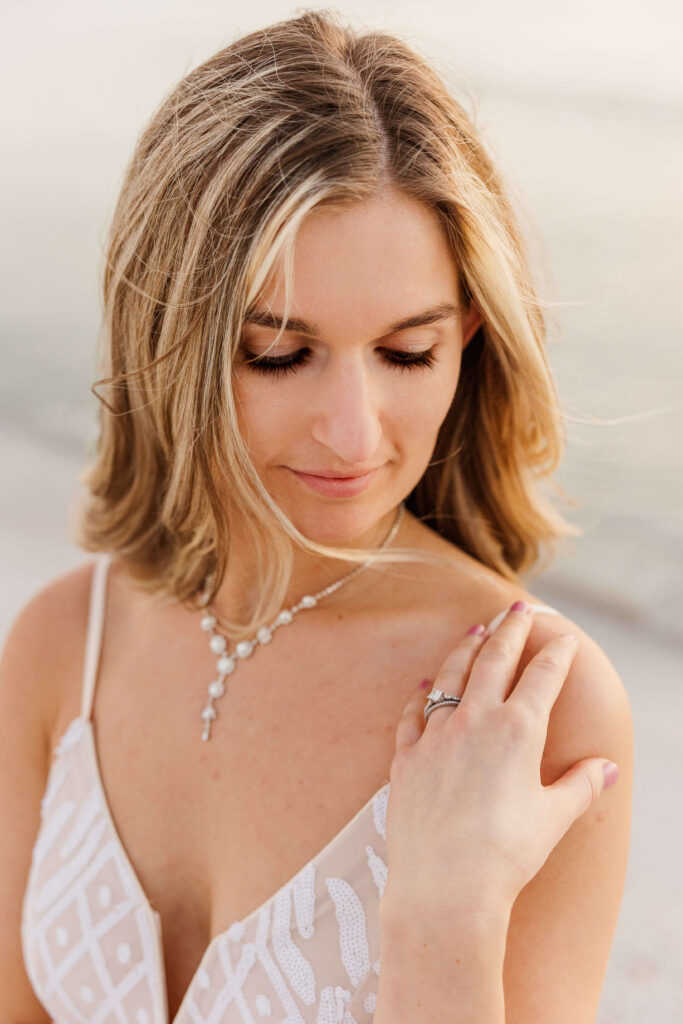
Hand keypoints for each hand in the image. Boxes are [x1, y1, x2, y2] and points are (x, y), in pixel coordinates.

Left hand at [381, 603, 617, 924]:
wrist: (444, 887)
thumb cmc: (505, 855)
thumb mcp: (553, 819)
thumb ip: (579, 786)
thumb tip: (605, 768)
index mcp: (517, 730)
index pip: (542, 676)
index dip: (556, 652)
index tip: (563, 635)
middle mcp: (474, 721)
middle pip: (494, 659)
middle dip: (510, 629)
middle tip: (519, 607)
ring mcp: (436, 735)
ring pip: (451, 676)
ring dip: (465, 649)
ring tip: (475, 630)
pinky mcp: (406, 756)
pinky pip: (413, 713)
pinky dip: (422, 694)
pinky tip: (425, 684)